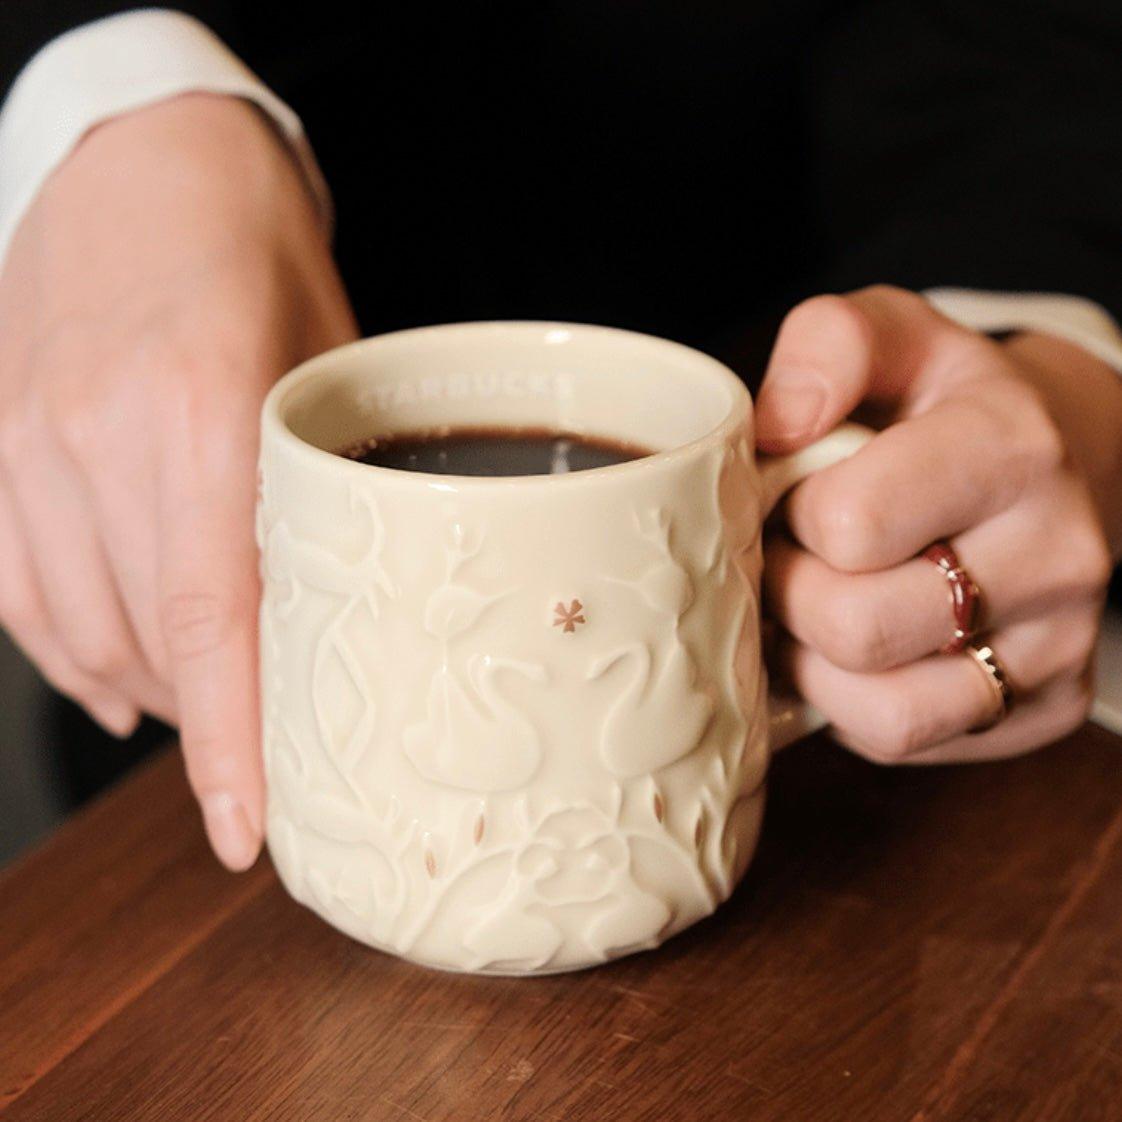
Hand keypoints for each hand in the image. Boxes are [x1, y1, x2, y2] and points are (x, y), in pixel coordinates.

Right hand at [0, 94, 356, 866]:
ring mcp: (26, 440)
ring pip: (78, 629)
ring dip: (152, 692)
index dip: (229, 741)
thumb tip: (344, 611)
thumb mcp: (331, 356)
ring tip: (214, 708)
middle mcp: (97, 433)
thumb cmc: (256, 250)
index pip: (213, 614)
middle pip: (149, 637)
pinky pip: (16, 590)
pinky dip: (72, 652)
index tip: (244, 831)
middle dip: (210, 723)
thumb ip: (328, 486)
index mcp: (202, 406)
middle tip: (274, 757)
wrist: (140, 153)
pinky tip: (122, 677)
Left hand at [756, 286, 1120, 762]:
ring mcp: (1060, 646)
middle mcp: (1058, 555)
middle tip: (788, 559)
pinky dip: (851, 706)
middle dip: (790, 594)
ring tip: (813, 607)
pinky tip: (852, 649)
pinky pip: (905, 742)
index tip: (796, 497)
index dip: (790, 516)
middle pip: (856, 628)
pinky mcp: (1044, 708)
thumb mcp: (889, 334)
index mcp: (1013, 449)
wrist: (1048, 461)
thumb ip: (827, 346)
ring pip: (884, 712)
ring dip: (814, 665)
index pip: (850, 525)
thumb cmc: (942, 403)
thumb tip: (776, 429)